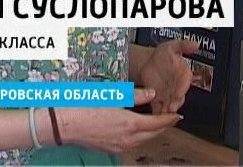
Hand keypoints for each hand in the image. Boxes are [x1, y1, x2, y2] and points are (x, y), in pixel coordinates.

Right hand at [57, 88, 178, 153]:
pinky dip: (141, 136)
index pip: (157, 124)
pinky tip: (139, 128)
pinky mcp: (111, 149)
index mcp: (129, 124)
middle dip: (164, 126)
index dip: (169, 119)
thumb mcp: (112, 96)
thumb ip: (135, 95)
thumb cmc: (85, 107)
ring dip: (153, 132)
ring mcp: (119, 146)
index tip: (178, 114)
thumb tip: (152, 93)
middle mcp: (127, 139)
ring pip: (144, 140)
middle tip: (171, 117)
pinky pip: (133, 144)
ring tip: (158, 122)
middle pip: (153, 135)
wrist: (64, 124)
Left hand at [139, 39, 198, 114]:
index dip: (182, 89)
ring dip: (167, 109)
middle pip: (178, 96)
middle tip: (171, 107)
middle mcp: (178, 86)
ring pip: (170, 104)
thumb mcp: (173, 46)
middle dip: (175, 102)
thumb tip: (196, 44)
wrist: (149, 63)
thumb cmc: (162, 55)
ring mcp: (168, 94)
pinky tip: (156, 115)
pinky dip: (158, 113)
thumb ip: (184, 45)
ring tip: (164, 113)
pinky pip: (160, 108)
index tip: (179, 93)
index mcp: (184, 74)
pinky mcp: (158, 99)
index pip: (185, 82)